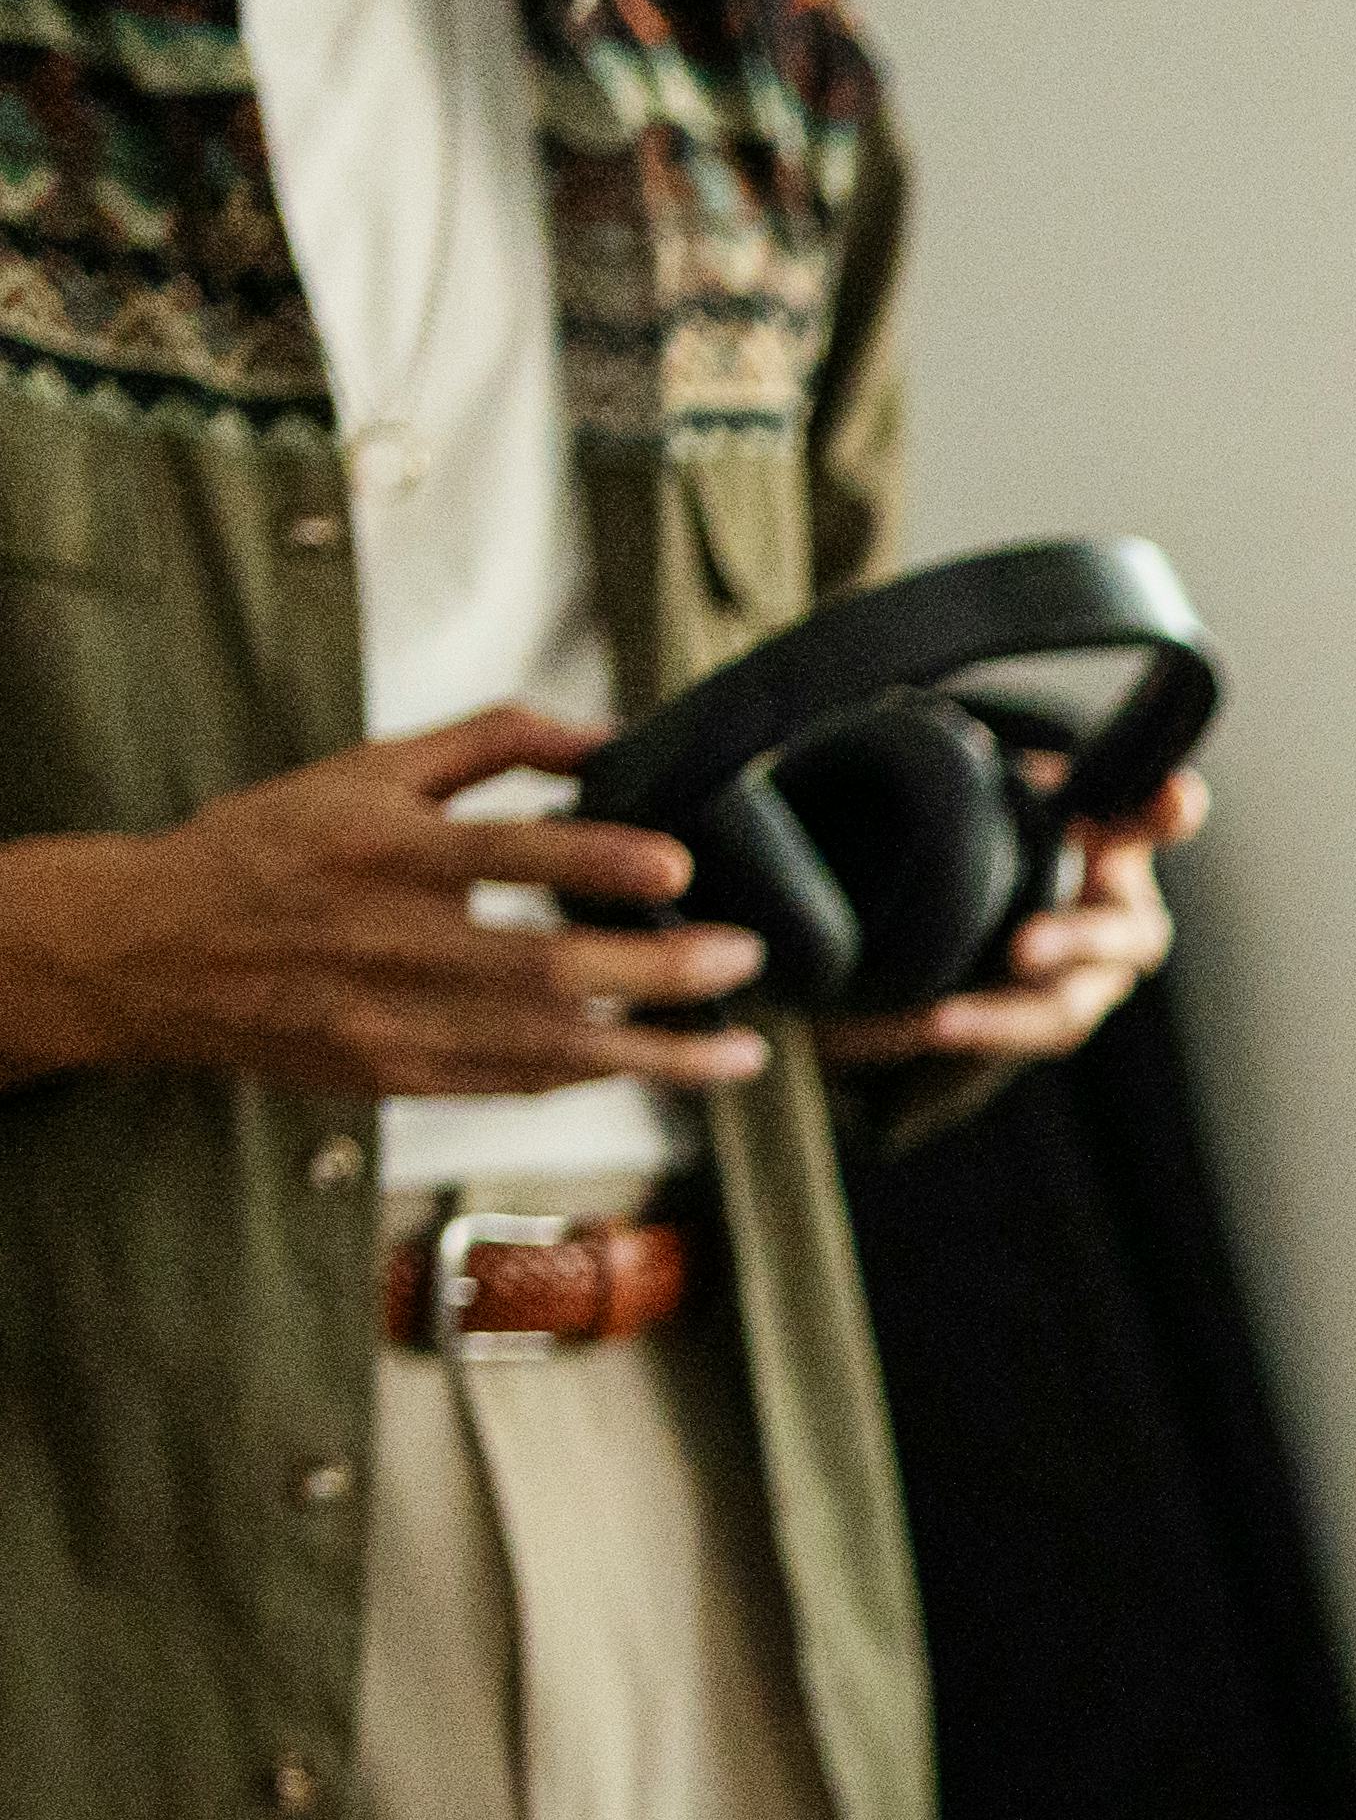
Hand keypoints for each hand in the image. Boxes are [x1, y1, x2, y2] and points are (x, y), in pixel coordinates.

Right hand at [0, 707, 771, 1096]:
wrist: (150, 950)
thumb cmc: (271, 848)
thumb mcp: (365, 768)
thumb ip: (489, 742)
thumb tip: (611, 736)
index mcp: (381, 850)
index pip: (502, 852)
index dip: (593, 859)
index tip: (675, 864)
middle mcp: (388, 939)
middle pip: (542, 966)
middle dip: (657, 970)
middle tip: (741, 956)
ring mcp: (391, 1018)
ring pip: (544, 1048)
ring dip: (656, 1055)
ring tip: (740, 1049)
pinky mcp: (394, 1075)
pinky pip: (513, 1084)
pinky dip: (590, 1075)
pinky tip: (656, 1064)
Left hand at [825, 759, 1200, 1070]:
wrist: (964, 921)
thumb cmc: (986, 838)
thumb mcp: (979, 799)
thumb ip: (976, 778)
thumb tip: (938, 732)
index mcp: (1113, 843)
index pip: (1156, 821)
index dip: (1168, 812)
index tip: (1174, 796)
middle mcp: (1118, 916)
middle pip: (1128, 936)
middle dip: (1078, 941)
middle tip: (1023, 948)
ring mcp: (1088, 982)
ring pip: (1067, 1008)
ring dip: (1007, 1015)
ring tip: (939, 1021)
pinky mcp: (1041, 1026)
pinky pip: (1015, 1042)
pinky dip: (970, 1034)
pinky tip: (918, 1028)